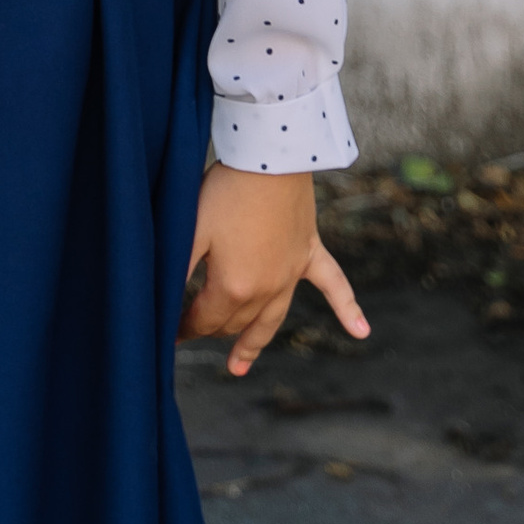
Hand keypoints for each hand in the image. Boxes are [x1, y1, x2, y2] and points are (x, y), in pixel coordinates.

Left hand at [180, 163, 367, 378]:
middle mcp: (267, 289)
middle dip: (211, 329)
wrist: (270, 156)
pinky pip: (333, 286)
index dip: (184, 328)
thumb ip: (178, 270)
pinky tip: (361, 332)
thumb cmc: (225, 190)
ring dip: (254, 344)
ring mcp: (291, 272)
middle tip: (191, 331)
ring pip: (271, 319)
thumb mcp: (191, 230)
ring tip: (238, 368)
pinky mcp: (309, 251)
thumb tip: (161, 302)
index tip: (168, 334)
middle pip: (235, 321)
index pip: (205, 319)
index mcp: (235, 287)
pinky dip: (348, 310)